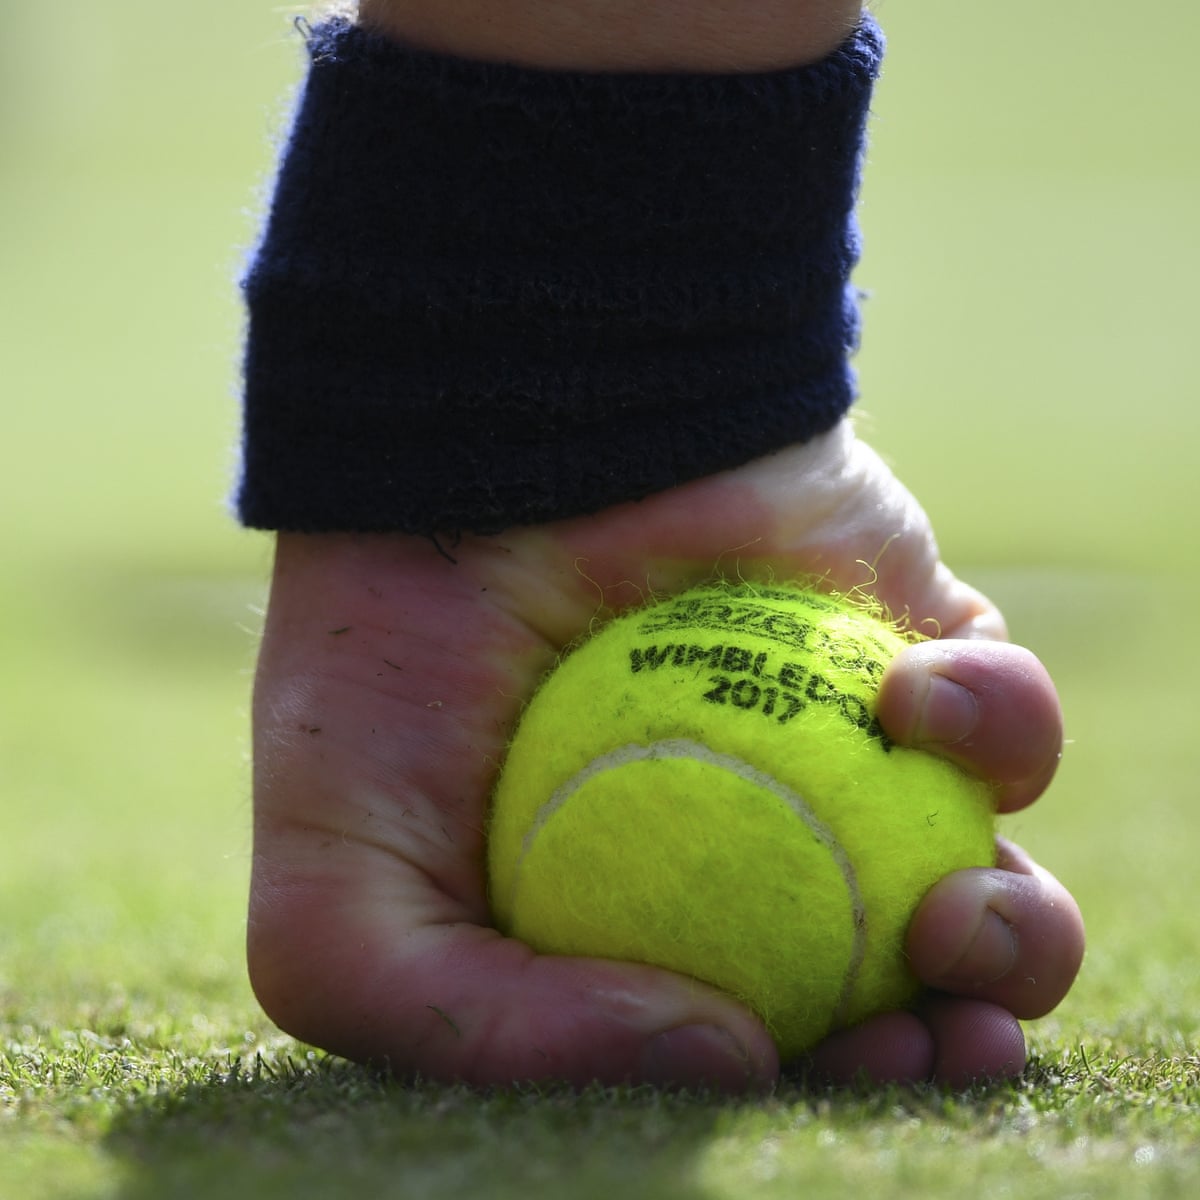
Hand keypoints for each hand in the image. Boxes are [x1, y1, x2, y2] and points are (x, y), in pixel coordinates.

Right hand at [247, 419, 1083, 1090]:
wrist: (470, 440)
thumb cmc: (394, 661)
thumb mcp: (341, 899)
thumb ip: (482, 1030)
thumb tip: (733, 1052)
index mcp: (637, 915)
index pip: (752, 1040)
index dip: (827, 1086)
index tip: (854, 1072)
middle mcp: (746, 834)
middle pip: (886, 981)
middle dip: (948, 1031)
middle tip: (948, 1033)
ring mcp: (832, 745)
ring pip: (975, 869)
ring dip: (1018, 928)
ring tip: (961, 909)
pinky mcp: (902, 644)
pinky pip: (1004, 715)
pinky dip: (996, 722)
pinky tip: (913, 699)